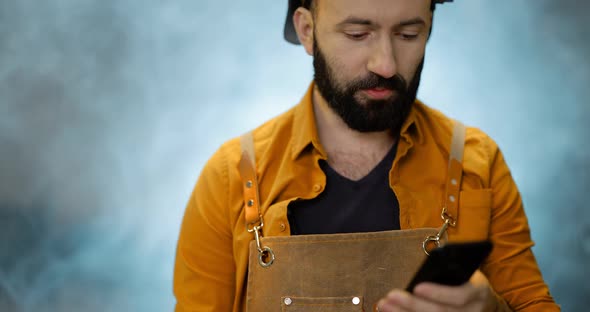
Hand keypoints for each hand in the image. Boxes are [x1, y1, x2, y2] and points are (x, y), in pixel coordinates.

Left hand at [376, 270, 497, 311]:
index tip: (417, 287)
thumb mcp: (463, 270)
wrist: (483, 302)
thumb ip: (447, 269)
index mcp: (478, 292)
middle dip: (412, 305)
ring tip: (384, 305)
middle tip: (390, 296)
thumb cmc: (465, 280)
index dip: (438, 293)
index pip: (460, 296)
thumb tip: (420, 274)